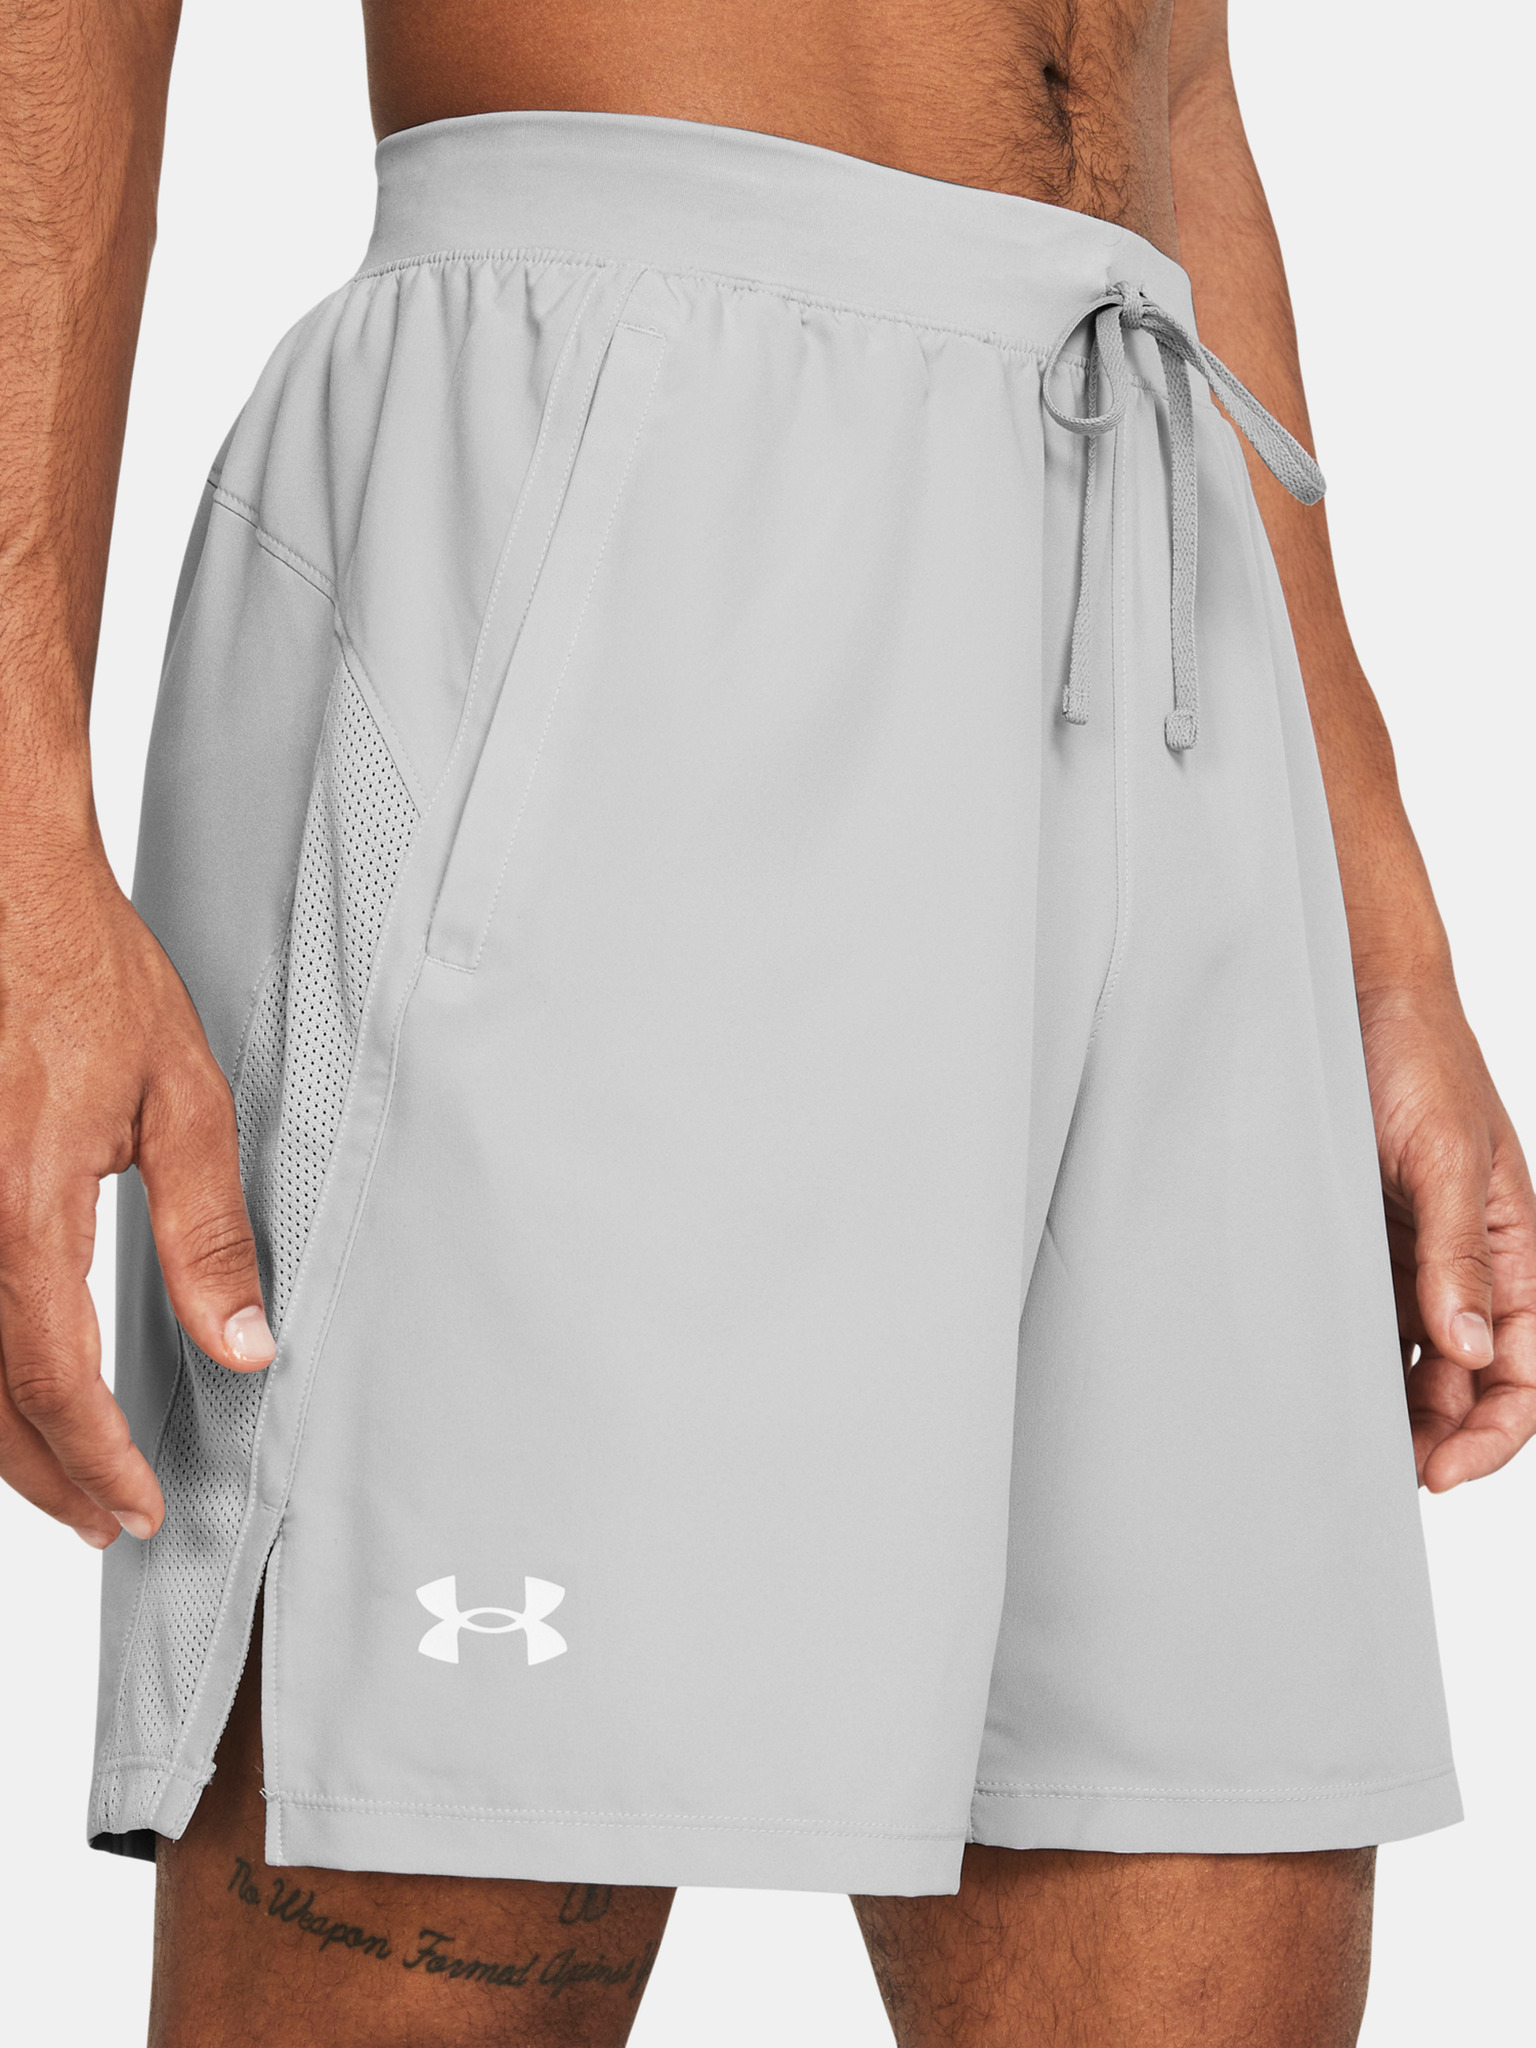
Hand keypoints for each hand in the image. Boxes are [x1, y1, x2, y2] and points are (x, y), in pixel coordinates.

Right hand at [0, 835, 273, 1546]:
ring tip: (60, 1478)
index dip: (94, 1461)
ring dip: (1, 1433)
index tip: (136, 1508)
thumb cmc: (88, 977)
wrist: (1, 889)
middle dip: (45, 1472)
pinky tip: (12, 1386)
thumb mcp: (181, 1101)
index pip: (51, 1381)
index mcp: (22, 1208)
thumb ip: (207, 1233)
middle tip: (102, 1519)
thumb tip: (242, 1345)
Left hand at [1361, 977, 1535, 1489]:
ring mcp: (1417, 1252)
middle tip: (1385, 1473)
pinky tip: (1327, 1381)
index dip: (1496, 1432)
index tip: (1443, 1472)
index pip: (1528, 1369)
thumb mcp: (1447, 1157)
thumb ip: (1458, 1255)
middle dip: (1441, 1435)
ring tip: (1350, 1443)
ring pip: (1420, 1358)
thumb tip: (1471, 1350)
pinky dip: (1359, 1355)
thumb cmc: (1419, 1057)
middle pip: (1472, 1380)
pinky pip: (1372, 1314)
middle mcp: (1471, 1259)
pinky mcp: (1368, 1237)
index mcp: (1515, 1246)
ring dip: (1398, 1406)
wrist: (1358, 994)